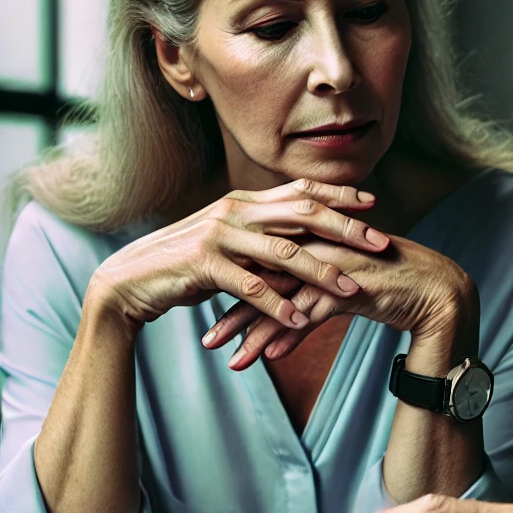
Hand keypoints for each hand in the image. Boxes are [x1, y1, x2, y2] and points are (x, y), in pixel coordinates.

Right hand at [88, 178, 388, 332]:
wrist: (132, 280)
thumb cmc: (188, 264)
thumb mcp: (230, 242)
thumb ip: (264, 236)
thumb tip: (306, 239)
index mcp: (245, 202)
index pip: (300, 191)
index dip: (337, 195)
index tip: (373, 202)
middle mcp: (236, 211)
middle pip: (303, 214)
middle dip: (346, 228)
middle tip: (381, 243)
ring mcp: (219, 235)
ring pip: (283, 251)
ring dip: (321, 272)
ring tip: (352, 289)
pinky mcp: (204, 264)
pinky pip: (251, 286)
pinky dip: (278, 305)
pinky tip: (301, 321)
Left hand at [203, 233, 477, 370]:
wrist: (439, 291)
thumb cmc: (393, 286)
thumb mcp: (346, 283)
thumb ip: (315, 290)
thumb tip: (287, 314)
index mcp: (316, 239)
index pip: (263, 264)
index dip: (235, 289)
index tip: (210, 315)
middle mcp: (321, 248)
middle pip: (263, 280)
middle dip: (232, 312)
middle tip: (205, 340)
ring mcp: (335, 267)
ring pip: (282, 300)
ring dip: (253, 332)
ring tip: (229, 359)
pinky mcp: (353, 288)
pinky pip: (312, 314)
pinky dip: (289, 337)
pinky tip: (270, 357)